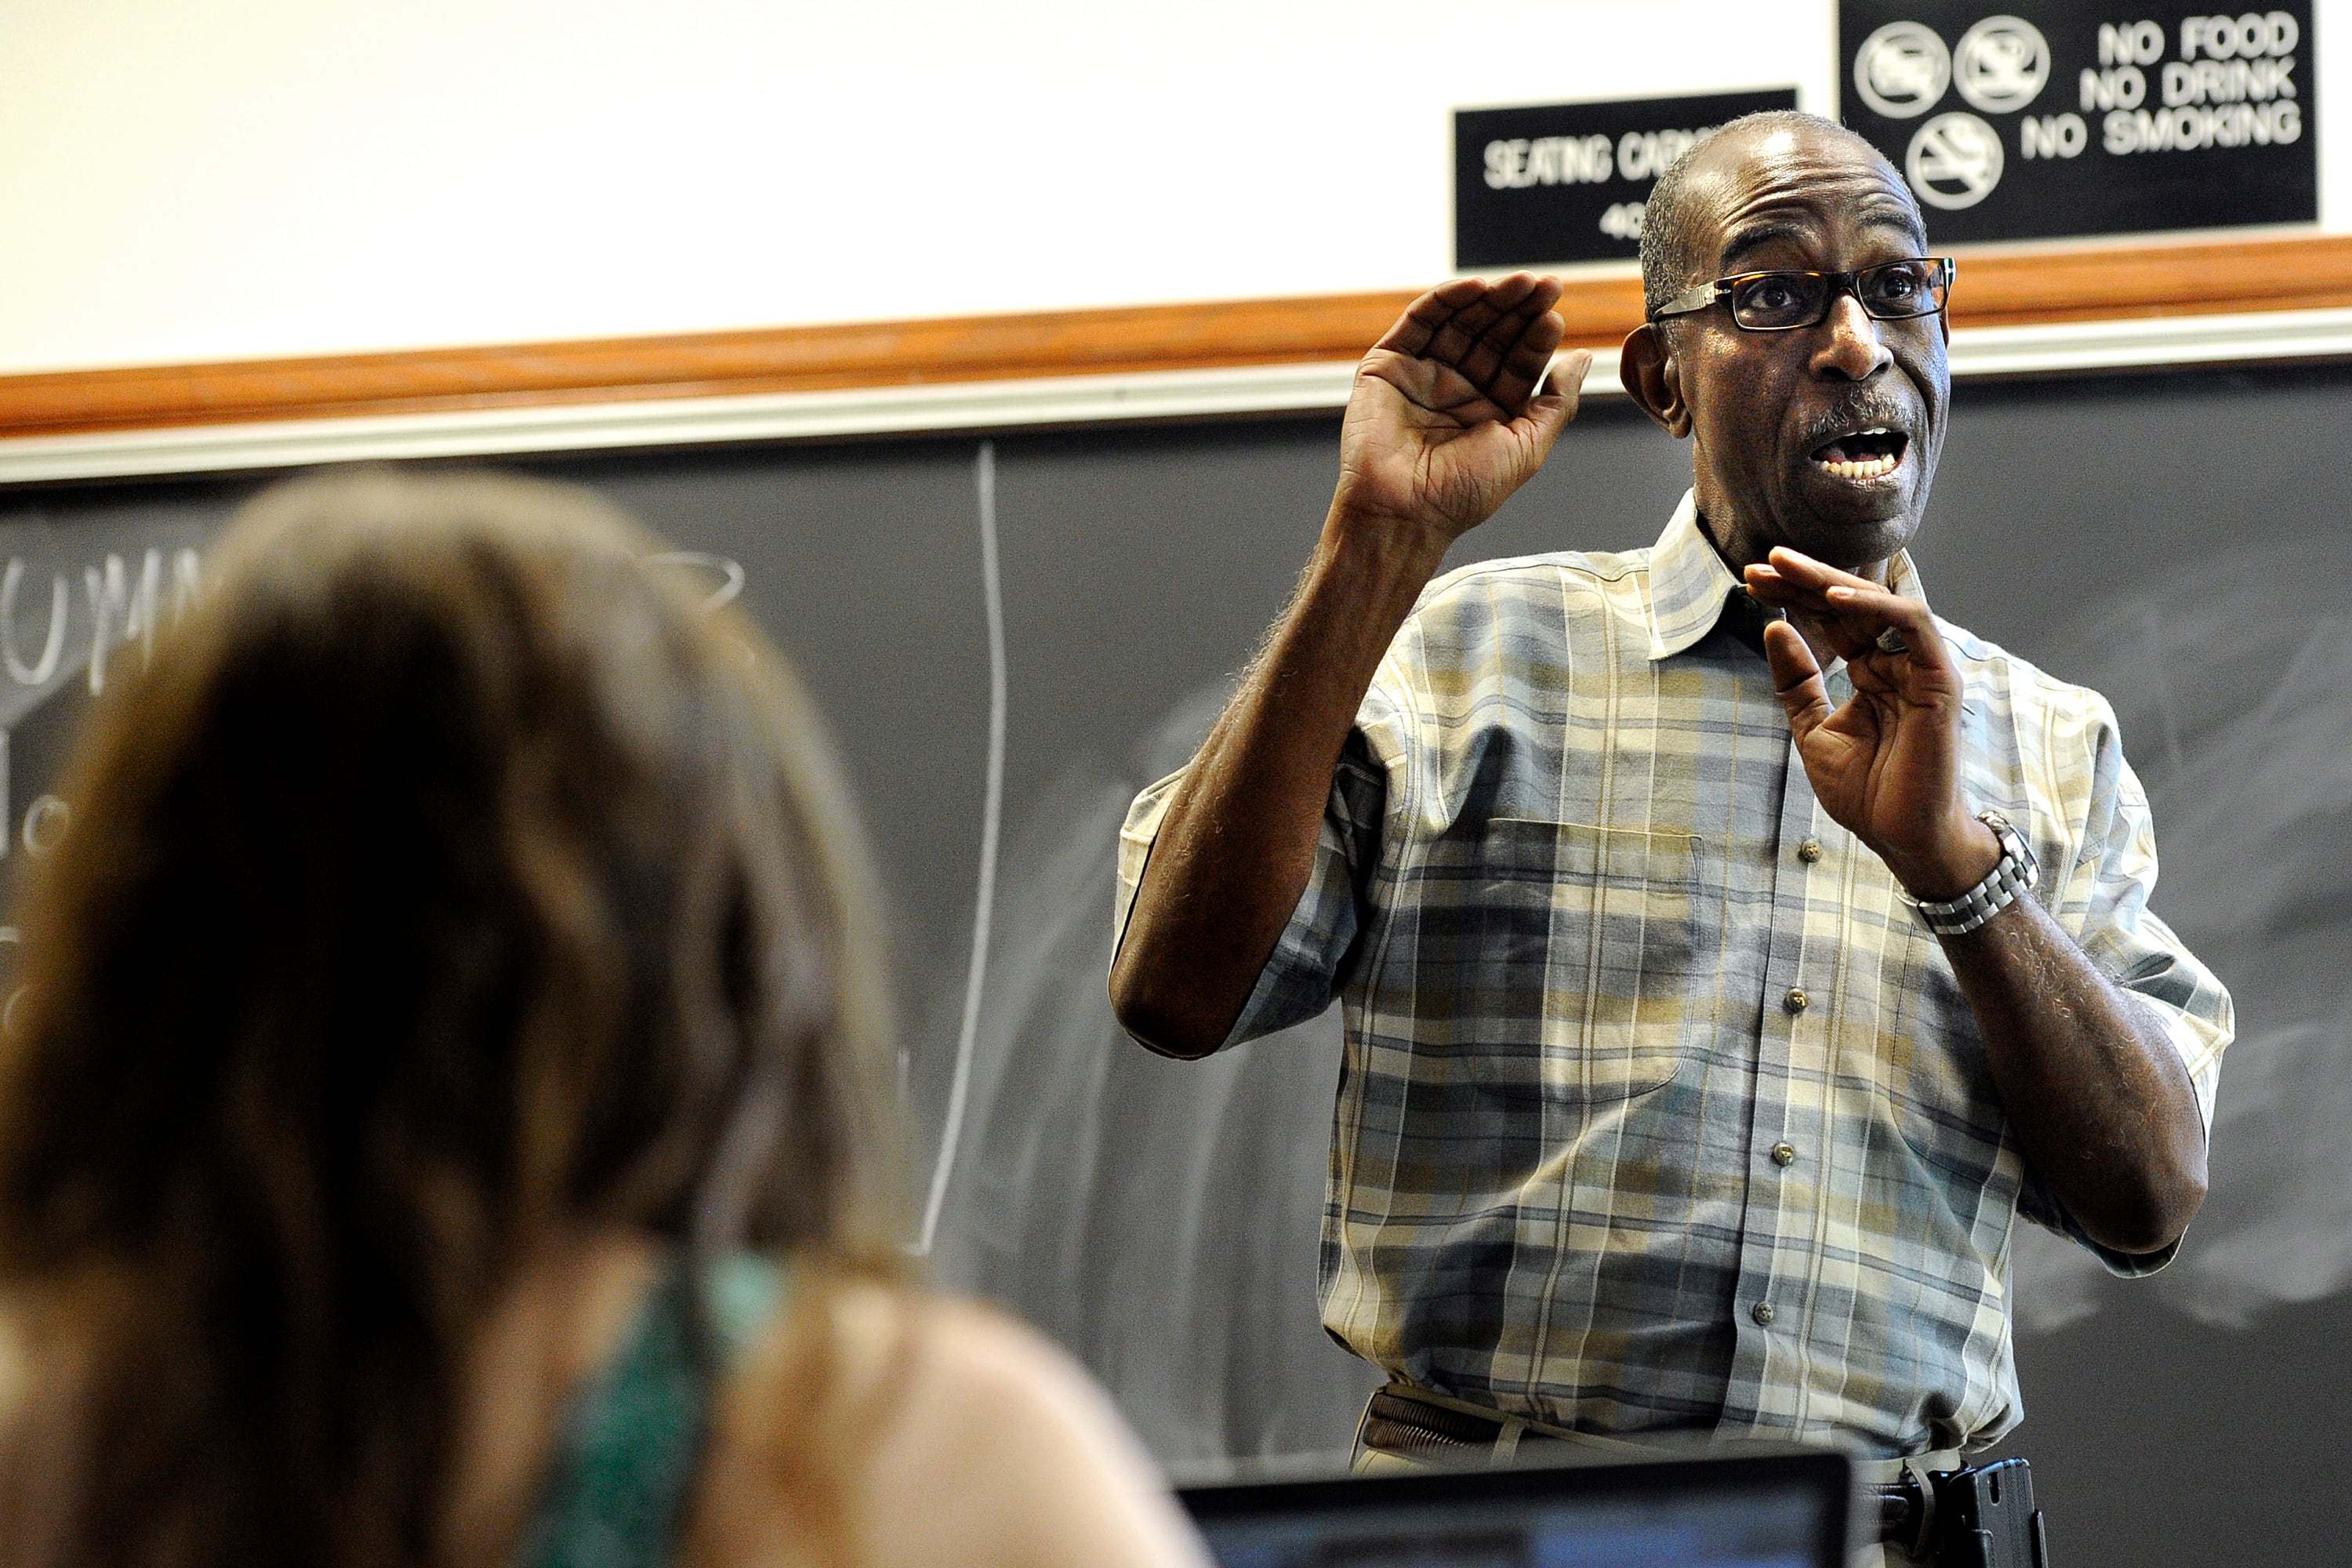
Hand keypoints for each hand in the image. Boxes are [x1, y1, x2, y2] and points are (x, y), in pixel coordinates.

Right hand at [1331, 274, 1587, 549]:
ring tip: (1519, 283)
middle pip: (1492, 335)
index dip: (1537, 337)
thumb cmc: (1462, 494)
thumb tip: (1582, 358)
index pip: (1518, 361)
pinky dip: (1445, 300)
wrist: (1401, 513)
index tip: (1554, 315)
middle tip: (1545, 286)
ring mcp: (1422, 374)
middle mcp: (1457, 389)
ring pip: (1460, 323)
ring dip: (1489, 298)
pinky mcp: (1388, 365)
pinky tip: (1474, 288)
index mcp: (1490, 410)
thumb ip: (1558, 402)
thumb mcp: (1527, 447)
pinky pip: (1419, 323)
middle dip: (1519, 310)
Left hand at [1744, 548, 1999, 899]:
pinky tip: (1832, 599)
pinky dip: (1875, 607)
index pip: (1829, 621)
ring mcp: (1920, 668)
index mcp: (1869, 672)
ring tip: (1788, 568)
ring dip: (1833, 582)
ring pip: (1880, 605)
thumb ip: (1796, 682)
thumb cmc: (1866, 792)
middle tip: (1762, 561)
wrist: (1901, 837)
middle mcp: (1896, 662)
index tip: (1749, 579)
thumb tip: (1773, 628)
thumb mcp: (1812, 730)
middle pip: (1850, 605)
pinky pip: (1912, 627)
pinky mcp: (1940, 679)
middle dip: (1805, 580)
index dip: (1792, 597)